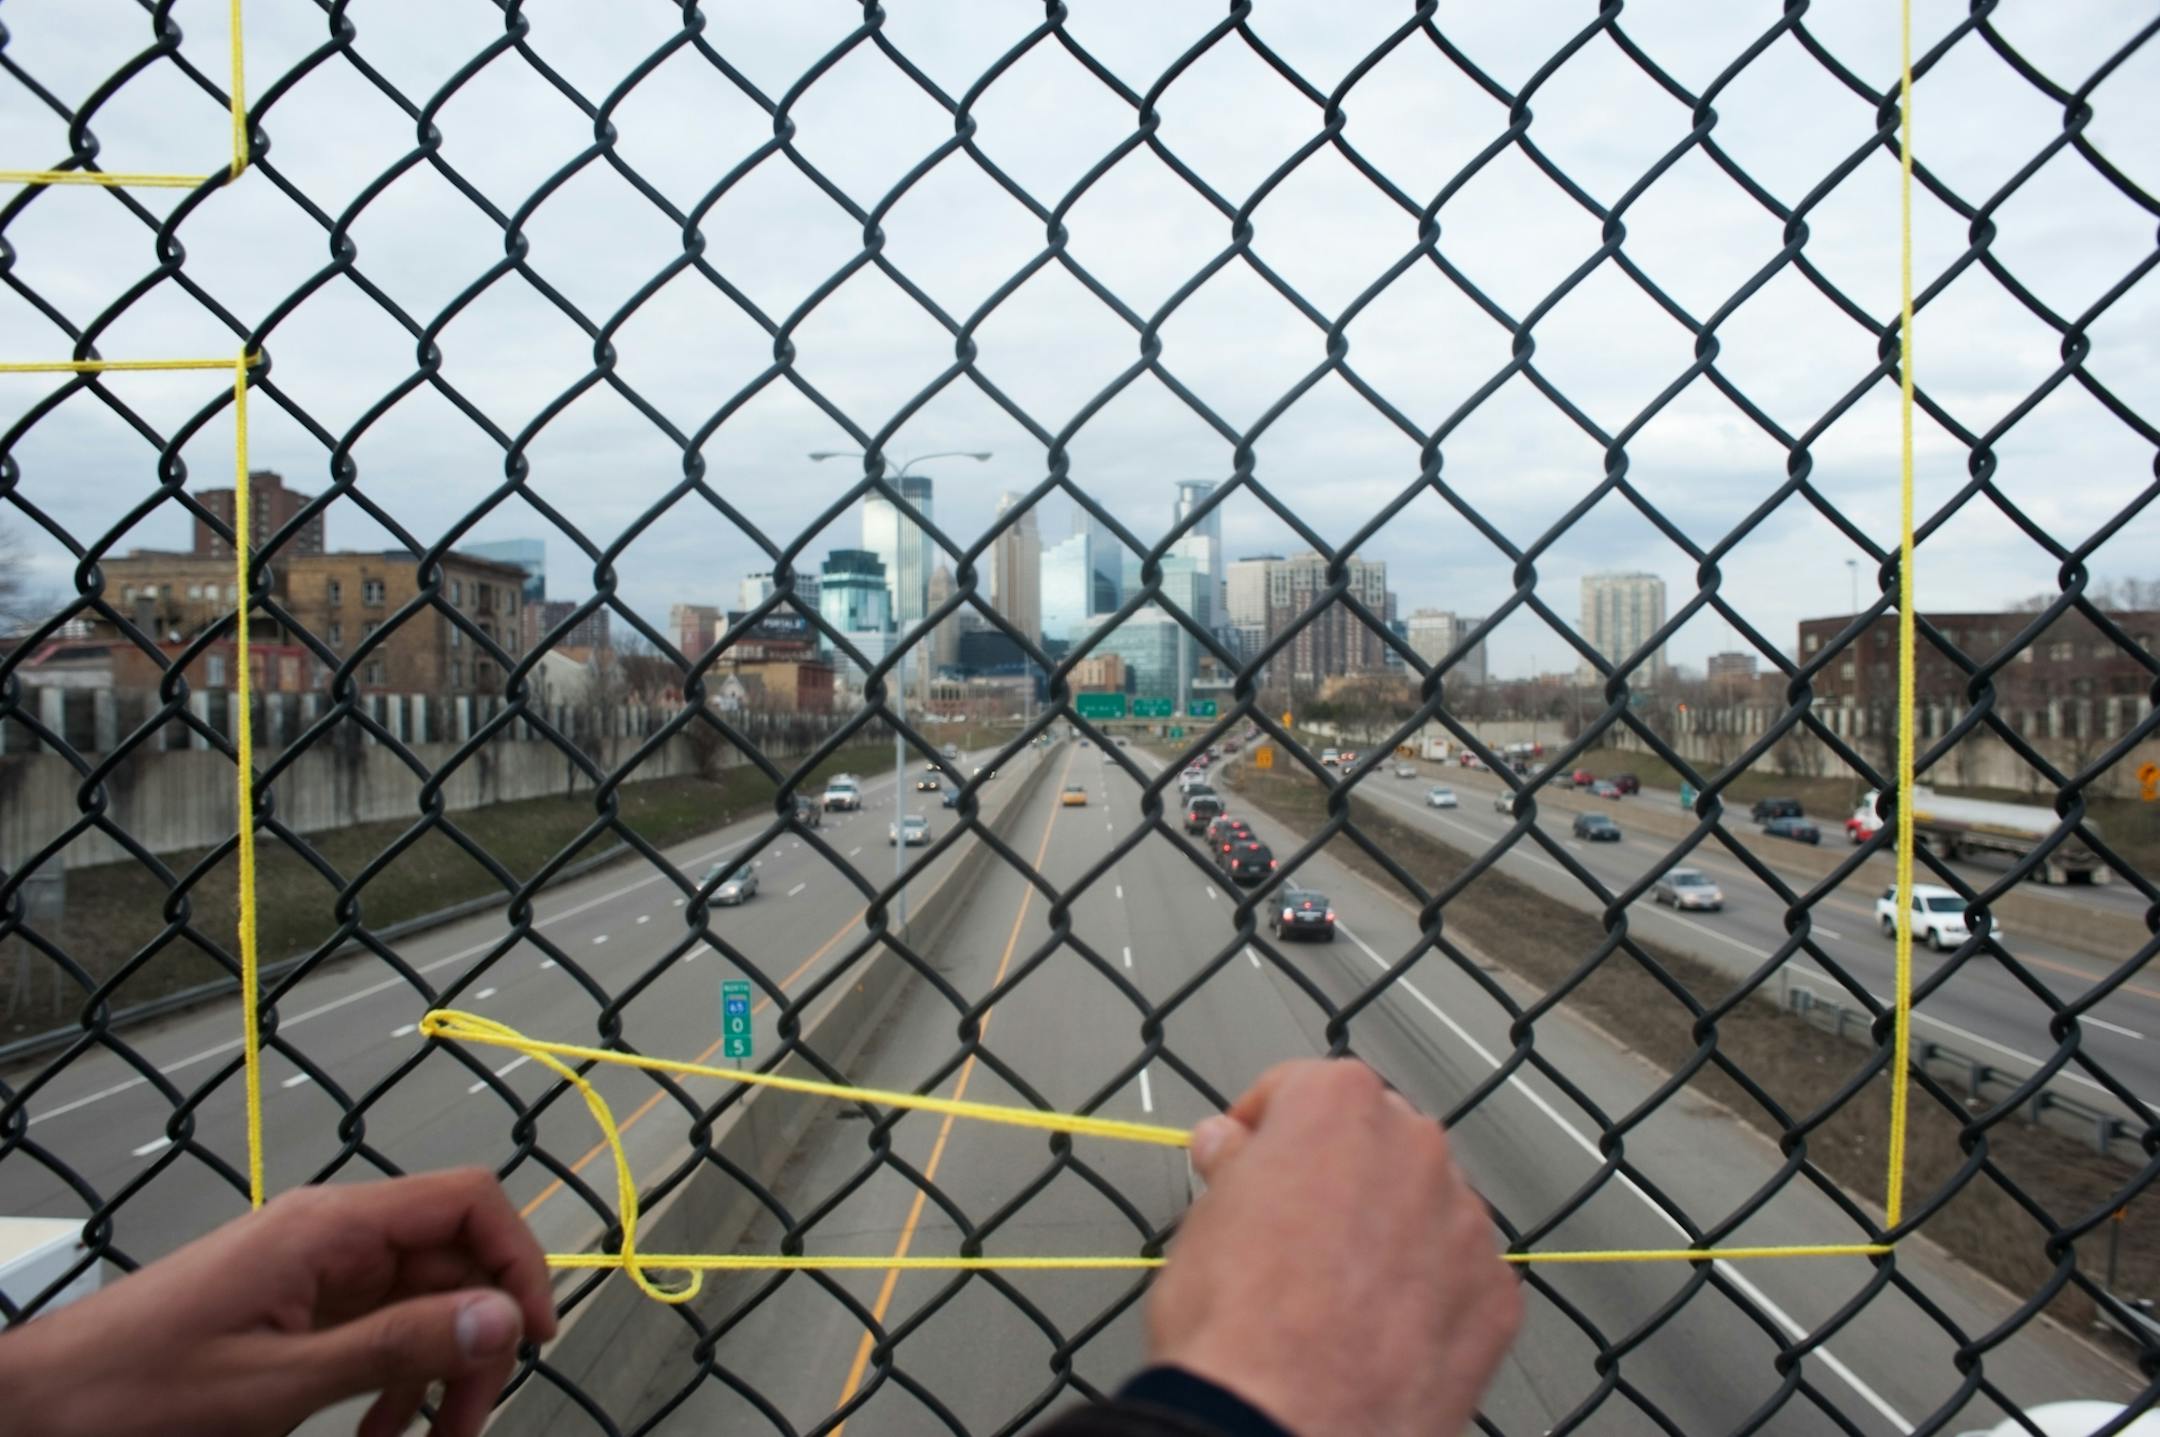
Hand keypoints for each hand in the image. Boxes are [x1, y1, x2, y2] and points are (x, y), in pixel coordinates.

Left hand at [0, 1168, 556, 1436]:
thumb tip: (504, 1316)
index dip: (518, 1258)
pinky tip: (377, 1436)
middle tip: (466, 1425)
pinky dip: (390, 1384)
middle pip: (451, 1261)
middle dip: (475, 1340)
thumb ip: (397, 1346)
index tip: (533, 1337)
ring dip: (437, 1374)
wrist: (38, 1407)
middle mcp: (332, 1236)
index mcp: (333, 1228)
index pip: (468, 1200)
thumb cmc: (141, 1391)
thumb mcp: (280, 1383)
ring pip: (420, 1304)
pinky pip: (375, 1332)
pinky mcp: (294, 1309)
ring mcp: (314, 1272)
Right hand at [1148, 1061, 1521, 1436]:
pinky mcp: (1497, 1295)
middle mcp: (1415, 1146)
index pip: (1300, 1088)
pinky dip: (1430, 1291)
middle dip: (1337, 1170)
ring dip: (1391, 1228)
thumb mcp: (1201, 1221)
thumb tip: (1230, 1146)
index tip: (1244, 1156)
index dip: (1263, 1126)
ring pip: (1425, 1204)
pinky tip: (1381, 1331)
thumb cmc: (1234, 1324)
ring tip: (1339, 1291)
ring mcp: (1466, 1222)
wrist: (1283, 1425)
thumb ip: (1232, 1166)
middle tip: (1292, 1227)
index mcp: (1338, 1105)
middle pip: (1374, 1137)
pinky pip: (1461, 1272)